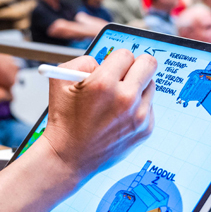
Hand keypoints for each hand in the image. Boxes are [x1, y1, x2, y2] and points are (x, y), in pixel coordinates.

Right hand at [40, 50, 155, 181]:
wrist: (68, 157)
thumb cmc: (63, 120)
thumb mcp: (60, 80)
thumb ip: (83, 61)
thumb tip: (105, 59)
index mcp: (104, 83)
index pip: (125, 54)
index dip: (115, 59)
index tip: (111, 66)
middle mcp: (125, 98)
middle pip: (149, 64)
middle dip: (136, 65)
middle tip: (126, 72)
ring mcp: (138, 116)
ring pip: (150, 85)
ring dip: (137, 87)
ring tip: (117, 99)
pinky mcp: (145, 129)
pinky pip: (149, 106)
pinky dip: (138, 107)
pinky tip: (119, 117)